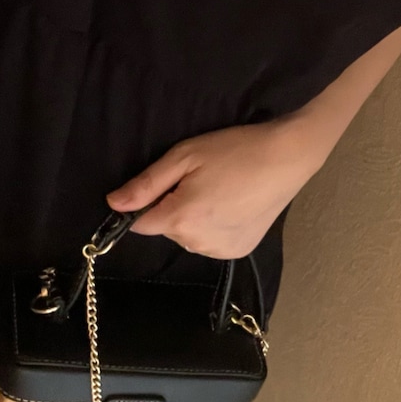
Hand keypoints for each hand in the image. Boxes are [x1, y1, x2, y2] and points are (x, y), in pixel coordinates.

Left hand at [106, 117, 321, 258]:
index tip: (167, 183)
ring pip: (188, 238)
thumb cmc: (235, 150)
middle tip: (200, 180)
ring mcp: (220, 250)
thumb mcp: (184, 157)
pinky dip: (213, 228)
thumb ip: (146, 184)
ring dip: (193, 220)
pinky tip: (231, 206)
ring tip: (218, 191)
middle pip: (166, 229)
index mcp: (181, 219)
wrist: (286, 158)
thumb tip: (114, 203)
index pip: (139, 224)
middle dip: (173, 208)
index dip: (145, 204)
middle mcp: (198, 242)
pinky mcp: (238, 251)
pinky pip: (209, 243)